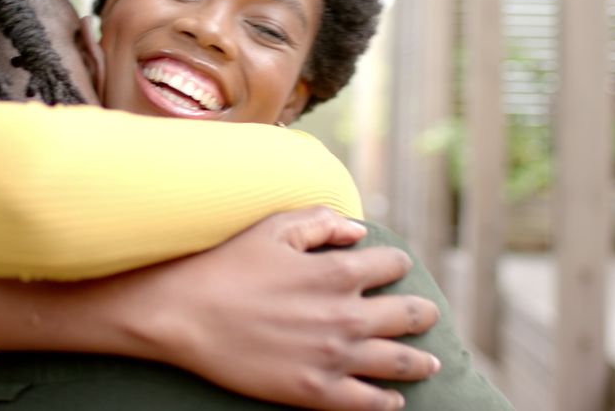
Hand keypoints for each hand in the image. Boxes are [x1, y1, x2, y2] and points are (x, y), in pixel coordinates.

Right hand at [0, 207, 439, 410]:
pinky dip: (389, 401)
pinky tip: (395, 399)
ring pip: (400, 362)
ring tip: (429, 363)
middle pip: (409, 315)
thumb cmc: (226, 266)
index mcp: (337, 272)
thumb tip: (358, 231)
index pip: (392, 265)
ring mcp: (334, 358)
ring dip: (421, 361)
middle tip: (426, 314)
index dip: (394, 263)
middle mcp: (346, 316)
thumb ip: (321, 221)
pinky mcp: (316, 391)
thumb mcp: (272, 228)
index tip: (390, 268)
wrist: (185, 316)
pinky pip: (369, 402)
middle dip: (422, 312)